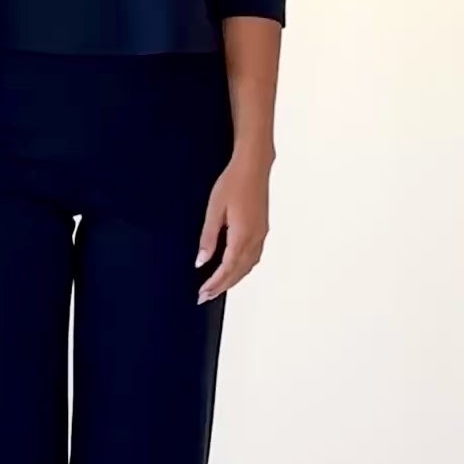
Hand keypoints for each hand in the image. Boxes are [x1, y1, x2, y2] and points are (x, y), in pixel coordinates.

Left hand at [195, 149, 272, 301]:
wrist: (254, 166)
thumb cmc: (233, 183)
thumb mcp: (214, 210)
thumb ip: (208, 238)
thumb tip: (201, 261)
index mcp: (242, 235)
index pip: (227, 268)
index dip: (214, 284)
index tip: (202, 294)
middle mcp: (255, 238)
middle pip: (239, 272)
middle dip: (222, 286)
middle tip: (206, 297)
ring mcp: (261, 234)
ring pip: (248, 266)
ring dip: (233, 280)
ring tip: (217, 287)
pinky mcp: (262, 229)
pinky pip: (253, 257)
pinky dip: (242, 269)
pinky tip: (234, 269)